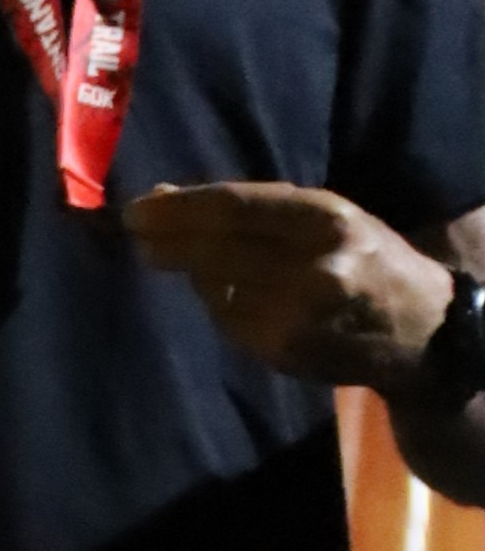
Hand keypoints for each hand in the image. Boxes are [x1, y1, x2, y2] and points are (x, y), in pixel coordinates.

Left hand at [124, 182, 453, 389]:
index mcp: (327, 221)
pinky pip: (229, 321)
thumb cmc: (363, 257)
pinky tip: (219, 291)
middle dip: (168, 241)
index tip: (138, 208)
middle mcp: (313, 268)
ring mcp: (297, 315)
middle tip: (133, 231)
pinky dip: (216, 304)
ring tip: (168, 255)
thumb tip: (166, 199)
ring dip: (189, 272)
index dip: (180, 210)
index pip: (236, 209)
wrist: (417, 329)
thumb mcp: (325, 216)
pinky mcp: (284, 351)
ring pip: (216, 289)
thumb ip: (254, 207)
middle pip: (218, 250)